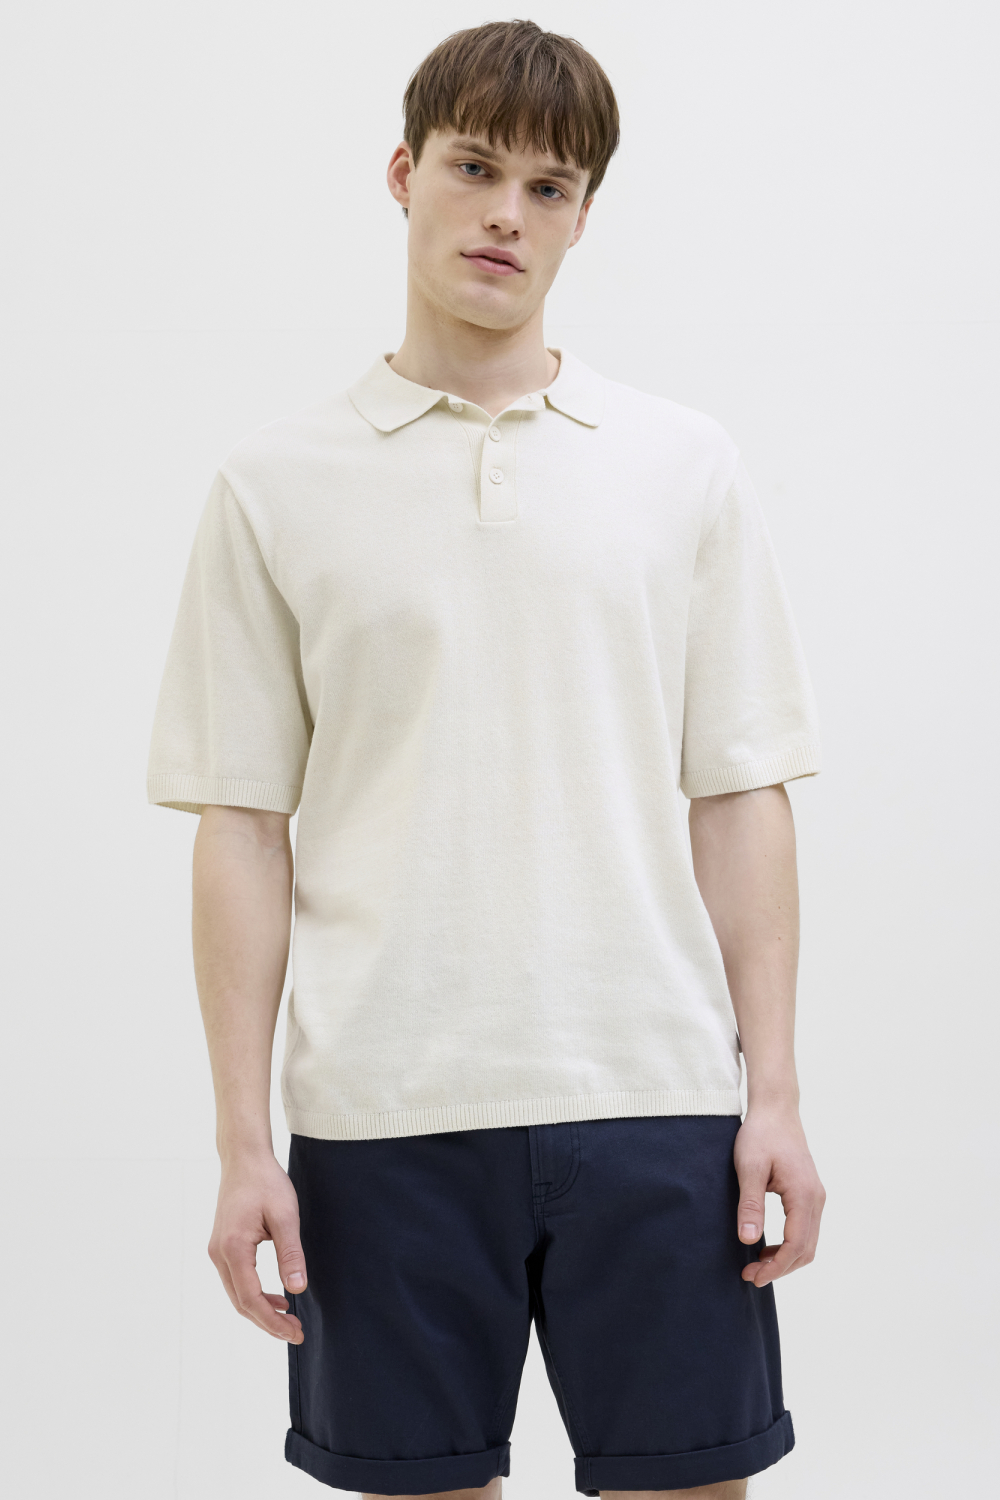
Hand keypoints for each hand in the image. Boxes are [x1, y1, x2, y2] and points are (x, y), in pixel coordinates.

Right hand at [208, 1150, 306, 1341]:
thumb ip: (290, 1253)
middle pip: (241, 1303)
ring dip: (261, 1310)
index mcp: (233, 1248)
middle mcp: (219, 1254)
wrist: (244, 1158)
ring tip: (289, 1318)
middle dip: (268, 1322)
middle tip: (296, 1332)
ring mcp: (217, 1251)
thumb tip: (297, 1288)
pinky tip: (276, 1297)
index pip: (251, 1299)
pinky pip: (236, 1280)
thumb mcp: (285, 1215)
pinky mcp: (222, 1246)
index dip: (272, 1321)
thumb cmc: (266, 1182)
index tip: (295, 1332)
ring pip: (237, 1294)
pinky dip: (254, 1294)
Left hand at [733, 1102, 824, 1287]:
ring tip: (756, 1264)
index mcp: (804, 1195)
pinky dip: (789, 1244)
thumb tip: (749, 1240)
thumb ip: (751, 1204)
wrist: (776, 1109)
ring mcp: (815, 1196)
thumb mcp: (749, 1168)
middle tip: (750, 1276)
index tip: (752, 1276)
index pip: (795, 1245)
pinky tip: (767, 1245)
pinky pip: (805, 1229)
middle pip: (805, 1249)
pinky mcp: (809, 1193)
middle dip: (780, 1268)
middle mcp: (816, 1199)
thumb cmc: (761, 1134)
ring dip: (785, 1258)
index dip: (775, 1266)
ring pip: (808, 1242)